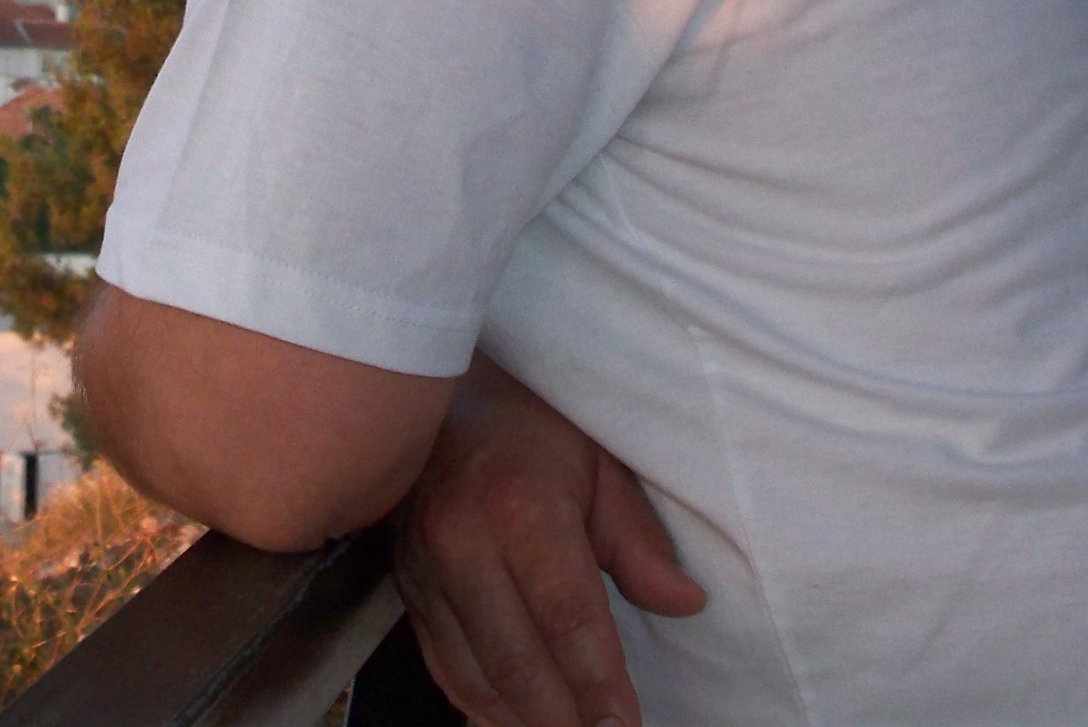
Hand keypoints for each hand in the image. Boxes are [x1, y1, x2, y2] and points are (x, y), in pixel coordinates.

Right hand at [389, 353, 705, 726]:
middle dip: (562, 717)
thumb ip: (638, 538)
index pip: (567, 615)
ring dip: (521, 718)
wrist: (434, 394)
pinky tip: (512, 718)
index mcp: (519, 503)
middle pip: (516, 659)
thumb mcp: (598, 461)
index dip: (598, 682)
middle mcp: (461, 539)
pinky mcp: (405, 584)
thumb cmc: (530, 425)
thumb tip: (683, 603)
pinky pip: (441, 663)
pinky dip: (479, 702)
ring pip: (474, 672)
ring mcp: (424, 566)